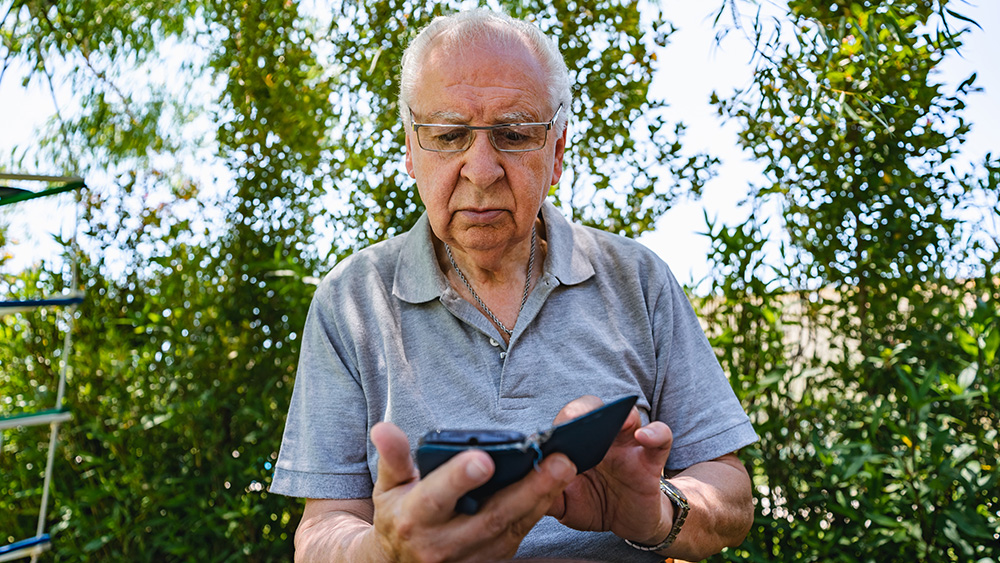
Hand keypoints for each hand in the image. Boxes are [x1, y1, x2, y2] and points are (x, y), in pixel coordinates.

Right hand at [367, 422, 576, 561]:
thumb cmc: (398, 515)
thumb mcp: (388, 487)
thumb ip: (393, 457)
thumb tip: (384, 428)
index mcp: (414, 519)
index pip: (437, 498)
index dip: (459, 478)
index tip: (483, 458)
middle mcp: (443, 544)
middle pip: (490, 515)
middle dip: (527, 488)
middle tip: (557, 461)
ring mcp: (471, 556)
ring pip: (512, 527)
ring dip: (542, 498)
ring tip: (565, 468)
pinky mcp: (492, 561)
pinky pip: (520, 534)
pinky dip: (539, 510)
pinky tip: (556, 486)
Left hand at [546, 395, 675, 545]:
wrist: (628, 523)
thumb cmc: (593, 504)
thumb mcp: (564, 505)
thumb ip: (545, 494)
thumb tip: (519, 486)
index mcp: (577, 444)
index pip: (564, 421)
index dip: (555, 424)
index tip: (546, 436)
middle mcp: (601, 438)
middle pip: (593, 408)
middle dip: (583, 410)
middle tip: (575, 418)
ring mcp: (628, 445)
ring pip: (629, 416)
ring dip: (623, 415)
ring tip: (619, 422)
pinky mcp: (651, 459)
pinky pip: (661, 437)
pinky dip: (656, 434)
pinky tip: (644, 438)